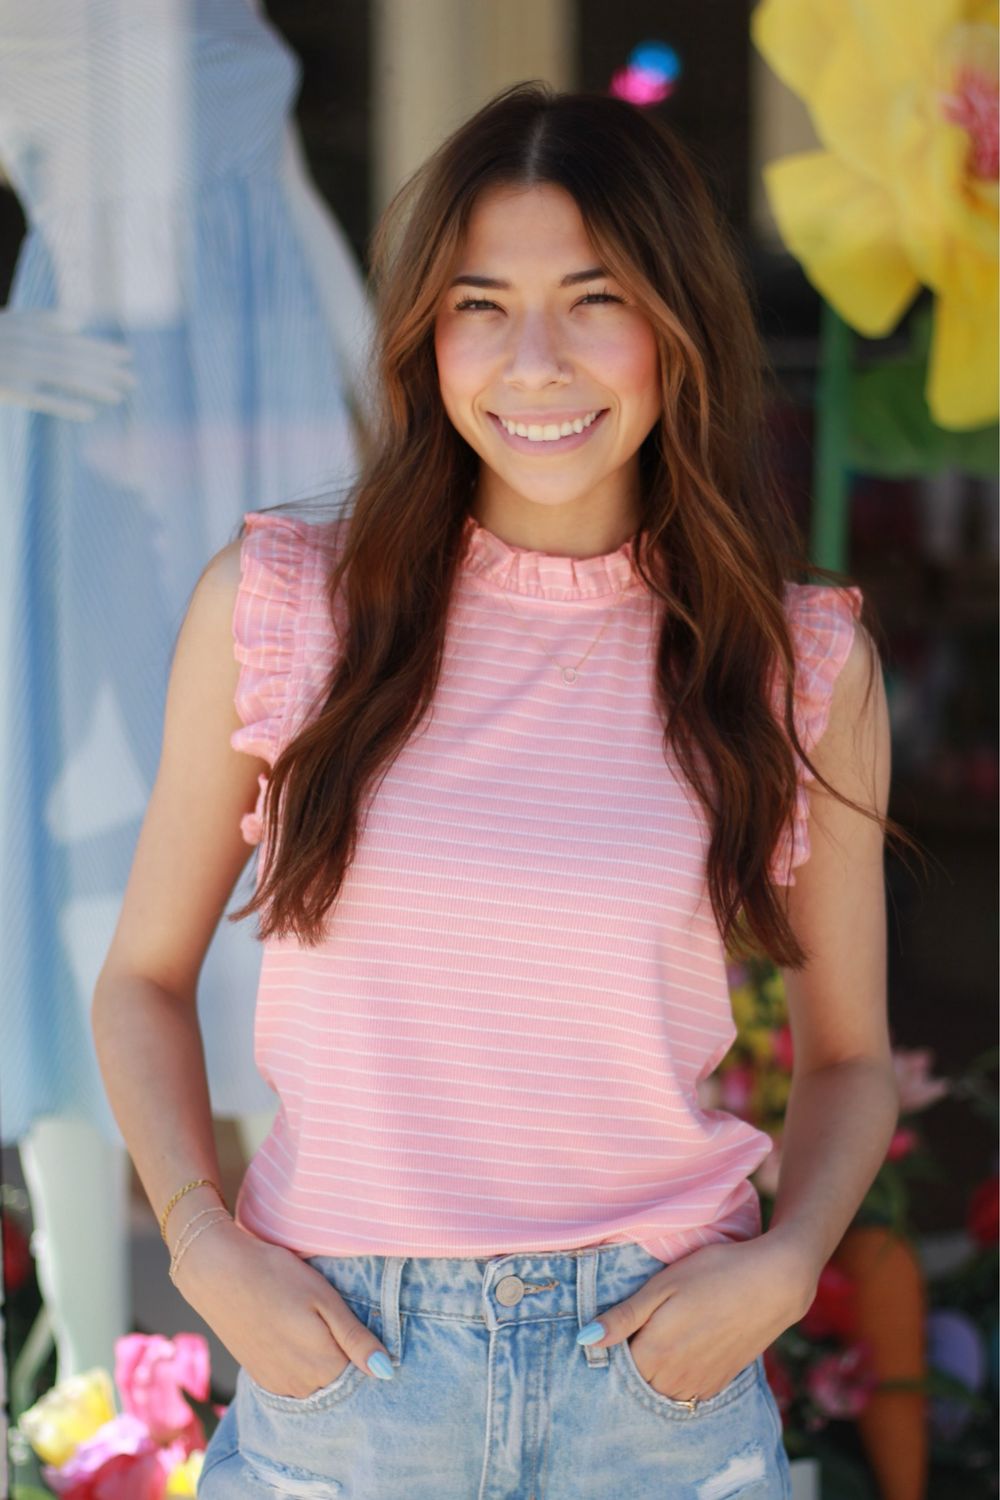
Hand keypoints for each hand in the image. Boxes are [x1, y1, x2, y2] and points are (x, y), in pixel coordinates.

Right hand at [0, 310, 134, 419]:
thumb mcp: (11, 323)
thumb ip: (43, 320)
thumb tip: (80, 322)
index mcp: (29, 329)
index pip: (74, 341)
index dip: (103, 349)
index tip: (127, 356)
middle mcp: (28, 346)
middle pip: (75, 358)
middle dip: (107, 370)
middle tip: (133, 381)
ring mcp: (19, 367)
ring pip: (65, 377)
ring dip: (95, 387)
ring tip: (119, 397)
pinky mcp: (10, 389)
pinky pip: (43, 399)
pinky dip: (67, 405)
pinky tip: (89, 414)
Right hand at [172, 1216, 392, 1395]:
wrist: (219, 1272)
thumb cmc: (276, 1276)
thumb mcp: (324, 1300)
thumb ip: (356, 1339)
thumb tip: (386, 1372)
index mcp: (323, 1366)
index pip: (361, 1377)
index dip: (366, 1354)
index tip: (362, 1329)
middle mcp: (301, 1386)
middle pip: (338, 1382)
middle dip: (346, 1360)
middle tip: (335, 1321)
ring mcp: (278, 1385)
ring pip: (316, 1383)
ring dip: (322, 1363)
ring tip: (314, 1325)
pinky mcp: (261, 1378)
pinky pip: (294, 1381)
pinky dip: (301, 1365)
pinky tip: (296, 1336)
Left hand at [580, 1234, 811, 1402]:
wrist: (773, 1282)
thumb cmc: (714, 1274)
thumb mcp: (662, 1286)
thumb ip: (624, 1317)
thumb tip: (584, 1340)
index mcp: (655, 1354)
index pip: (614, 1369)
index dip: (608, 1351)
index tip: (607, 1331)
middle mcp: (675, 1380)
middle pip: (635, 1385)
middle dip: (627, 1365)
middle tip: (632, 1330)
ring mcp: (699, 1386)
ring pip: (659, 1392)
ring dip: (651, 1374)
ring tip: (656, 1338)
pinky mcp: (718, 1383)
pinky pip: (684, 1393)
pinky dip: (674, 1379)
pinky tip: (679, 1350)